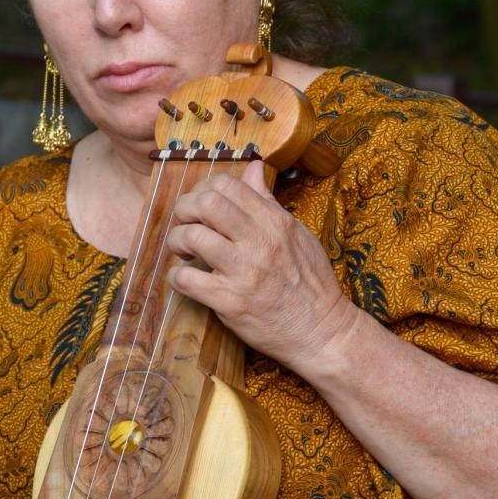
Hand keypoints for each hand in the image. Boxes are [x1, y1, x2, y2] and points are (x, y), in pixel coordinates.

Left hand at [165, 160, 356, 376]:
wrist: (321, 331)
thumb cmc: (311, 282)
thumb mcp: (296, 233)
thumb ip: (268, 201)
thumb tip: (253, 167)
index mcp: (274, 221)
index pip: (227, 185)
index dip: (204, 190)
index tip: (201, 206)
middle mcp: (259, 242)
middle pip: (206, 204)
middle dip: (185, 209)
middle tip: (185, 224)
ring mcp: (244, 273)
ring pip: (192, 237)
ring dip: (177, 241)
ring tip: (182, 252)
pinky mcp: (231, 303)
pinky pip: (188, 280)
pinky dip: (176, 276)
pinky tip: (182, 278)